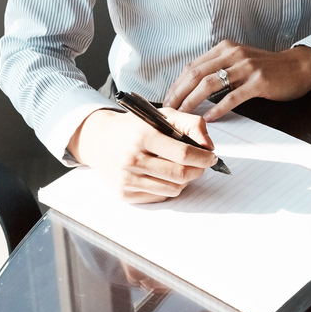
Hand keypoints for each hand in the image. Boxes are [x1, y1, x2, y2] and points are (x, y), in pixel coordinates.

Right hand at [68, 107, 217, 202]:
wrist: (98, 140)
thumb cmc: (134, 127)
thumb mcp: (161, 115)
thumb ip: (191, 124)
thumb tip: (208, 146)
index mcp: (142, 135)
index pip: (183, 153)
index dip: (203, 157)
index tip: (211, 157)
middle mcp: (131, 158)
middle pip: (179, 175)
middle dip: (198, 170)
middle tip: (201, 164)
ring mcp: (126, 179)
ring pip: (172, 189)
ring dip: (185, 181)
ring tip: (182, 168)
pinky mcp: (123, 194)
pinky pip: (159, 196)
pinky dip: (168, 187)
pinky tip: (163, 175)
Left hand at [163, 41, 310, 120]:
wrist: (297, 67)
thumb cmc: (267, 68)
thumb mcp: (239, 61)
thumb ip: (218, 68)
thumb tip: (191, 84)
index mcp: (224, 48)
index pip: (192, 66)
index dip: (177, 84)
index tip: (167, 100)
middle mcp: (232, 54)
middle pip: (196, 74)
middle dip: (179, 94)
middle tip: (168, 111)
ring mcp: (245, 66)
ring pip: (210, 84)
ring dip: (192, 102)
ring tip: (183, 116)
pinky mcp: (258, 81)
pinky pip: (232, 97)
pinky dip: (218, 108)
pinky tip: (209, 118)